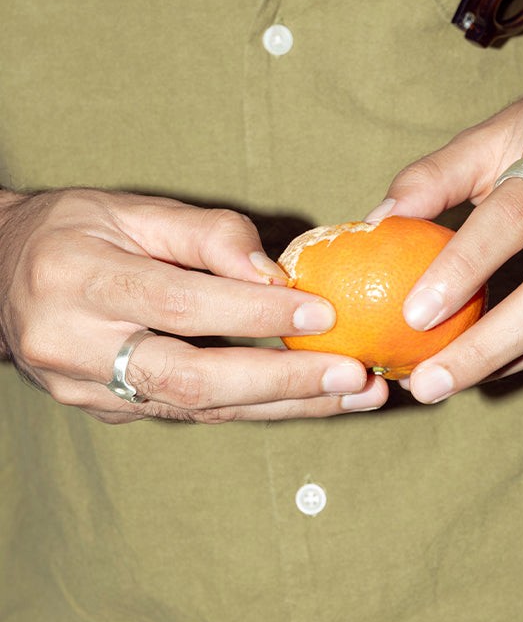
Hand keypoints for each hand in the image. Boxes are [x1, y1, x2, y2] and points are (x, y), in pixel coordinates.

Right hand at [0, 189, 387, 421]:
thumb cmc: (70, 230)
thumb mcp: (129, 209)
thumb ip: (203, 233)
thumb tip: (274, 271)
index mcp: (78, 279)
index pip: (179, 303)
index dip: (254, 311)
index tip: (323, 311)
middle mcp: (75, 345)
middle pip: (191, 378)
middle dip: (281, 382)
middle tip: (353, 376)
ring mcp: (87, 390)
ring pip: (198, 408)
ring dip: (283, 405)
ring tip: (353, 396)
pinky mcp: (107, 411)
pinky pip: (190, 412)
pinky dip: (254, 406)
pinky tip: (307, 399)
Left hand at [367, 66, 522, 402]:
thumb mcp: (501, 129)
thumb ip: (438, 174)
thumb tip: (378, 219)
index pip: (514, 217)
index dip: (463, 267)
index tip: (414, 314)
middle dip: (486, 348)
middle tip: (427, 383)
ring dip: (502, 361)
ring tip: (441, 384)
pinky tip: (483, 363)